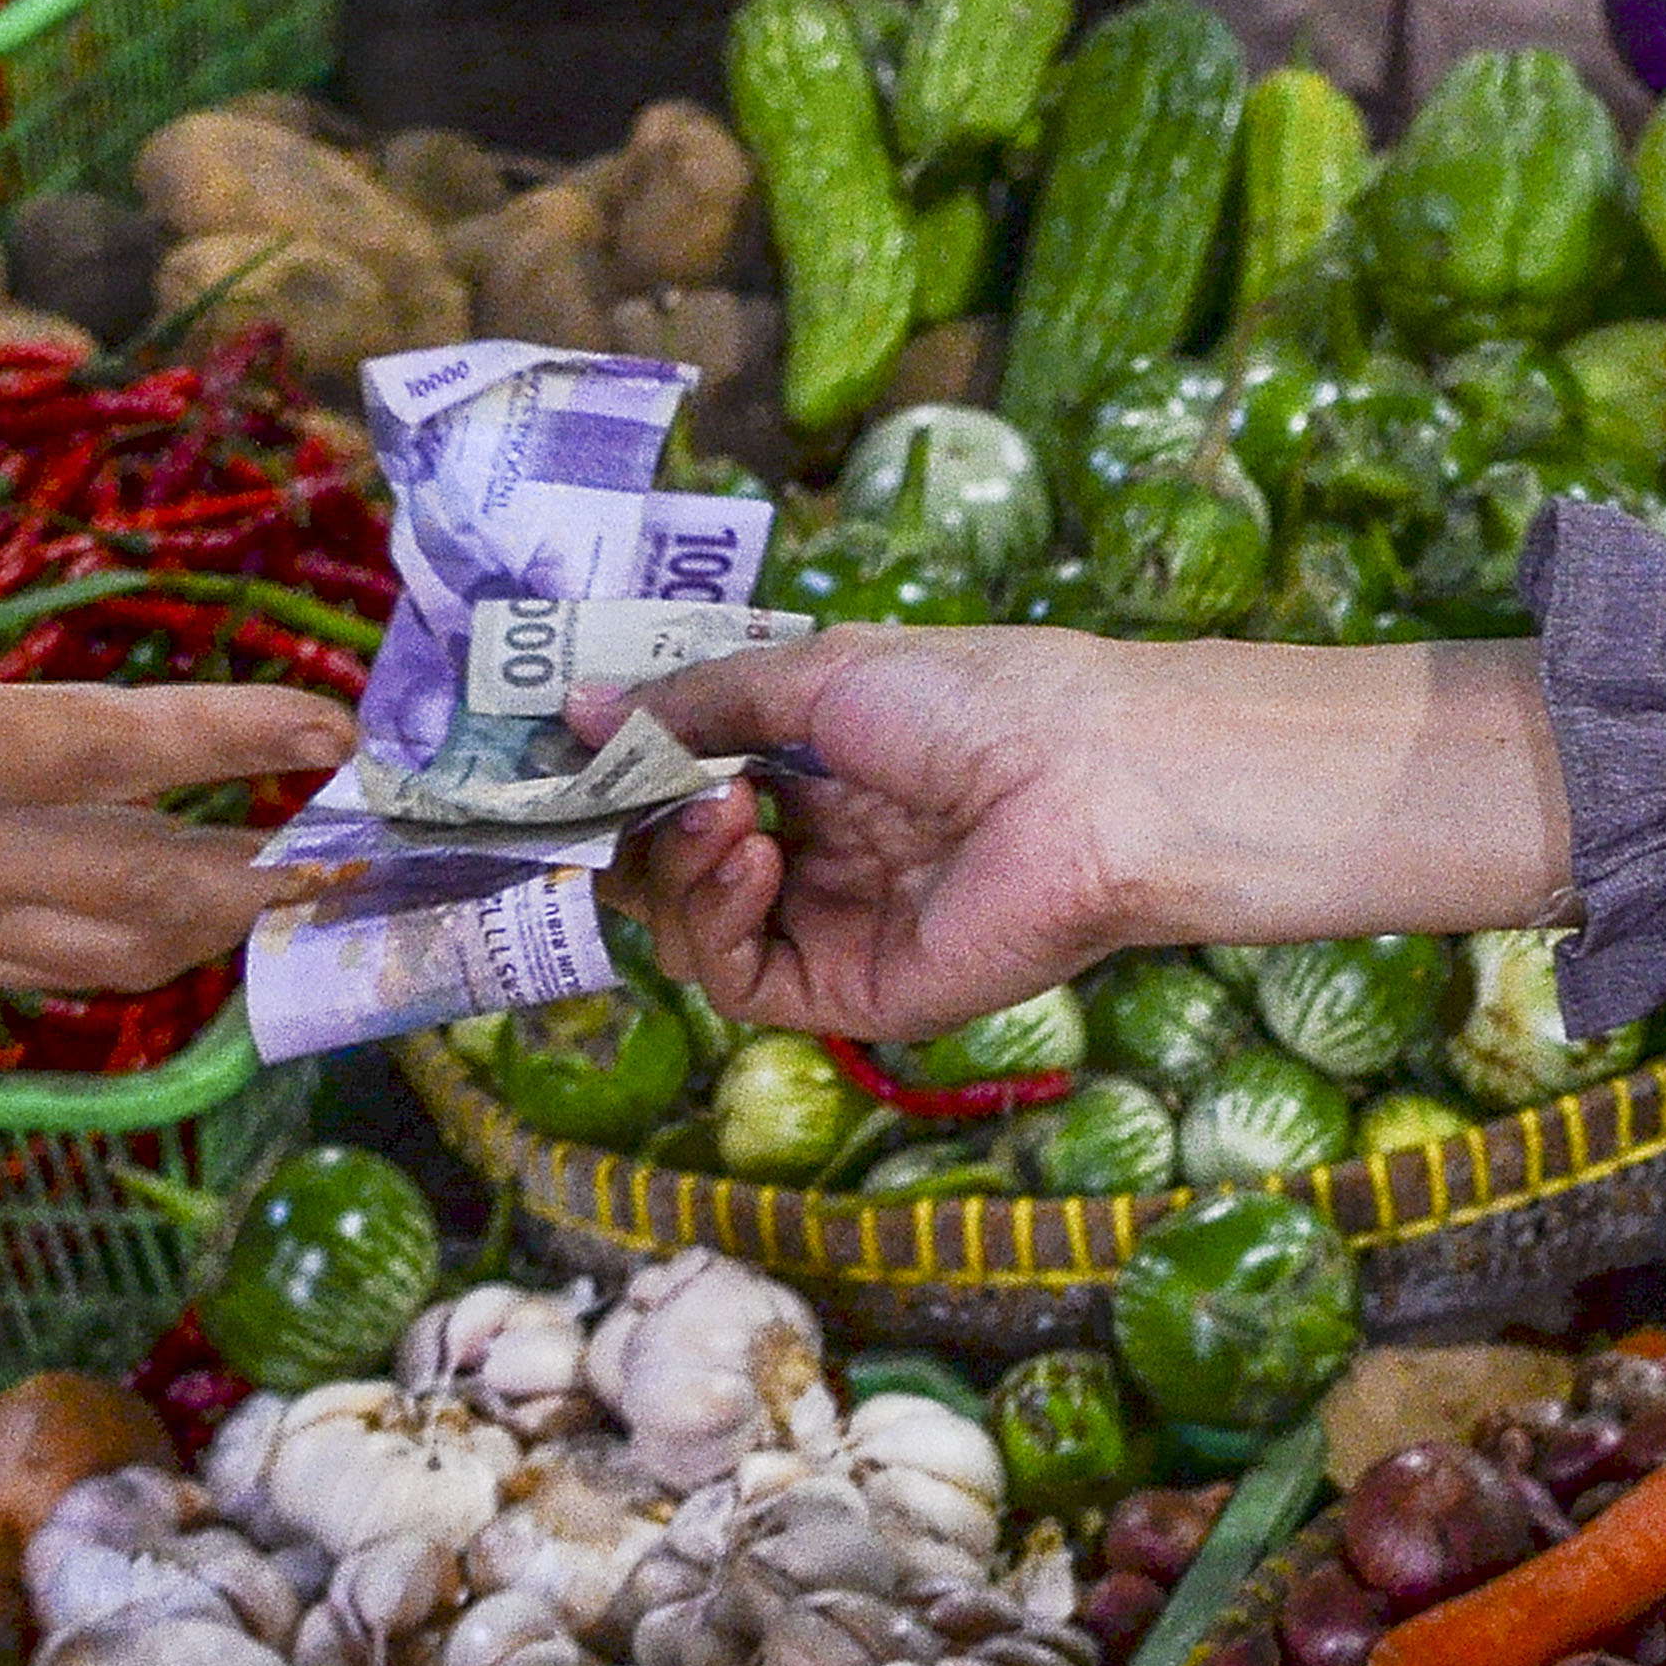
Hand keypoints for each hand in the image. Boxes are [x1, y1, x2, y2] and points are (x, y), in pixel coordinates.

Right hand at [0, 510, 355, 987]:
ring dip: (227, 931)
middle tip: (370, 851)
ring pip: (120, 955)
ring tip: (308, 896)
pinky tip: (189, 932)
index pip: (110, 749)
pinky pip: (59, 980)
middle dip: (273, 873)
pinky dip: (144, 963)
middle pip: (151, 886)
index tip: (325, 729)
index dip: (230, 740)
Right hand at [604, 626, 1579, 1040]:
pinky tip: (749, 856)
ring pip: (689, 924)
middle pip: (669, 863)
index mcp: (817, 766)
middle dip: (633, 821)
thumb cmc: (984, 703)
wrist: (1093, 780)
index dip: (624, 769)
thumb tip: (577, 709)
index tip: (572, 742)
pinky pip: (737, 978)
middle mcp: (817, 849)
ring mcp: (831, 923)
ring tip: (720, 807)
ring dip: (674, 861)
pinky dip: (716, 919)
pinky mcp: (850, 992)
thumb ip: (696, 702)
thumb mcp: (820, 674)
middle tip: (627, 779)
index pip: (683, 784)